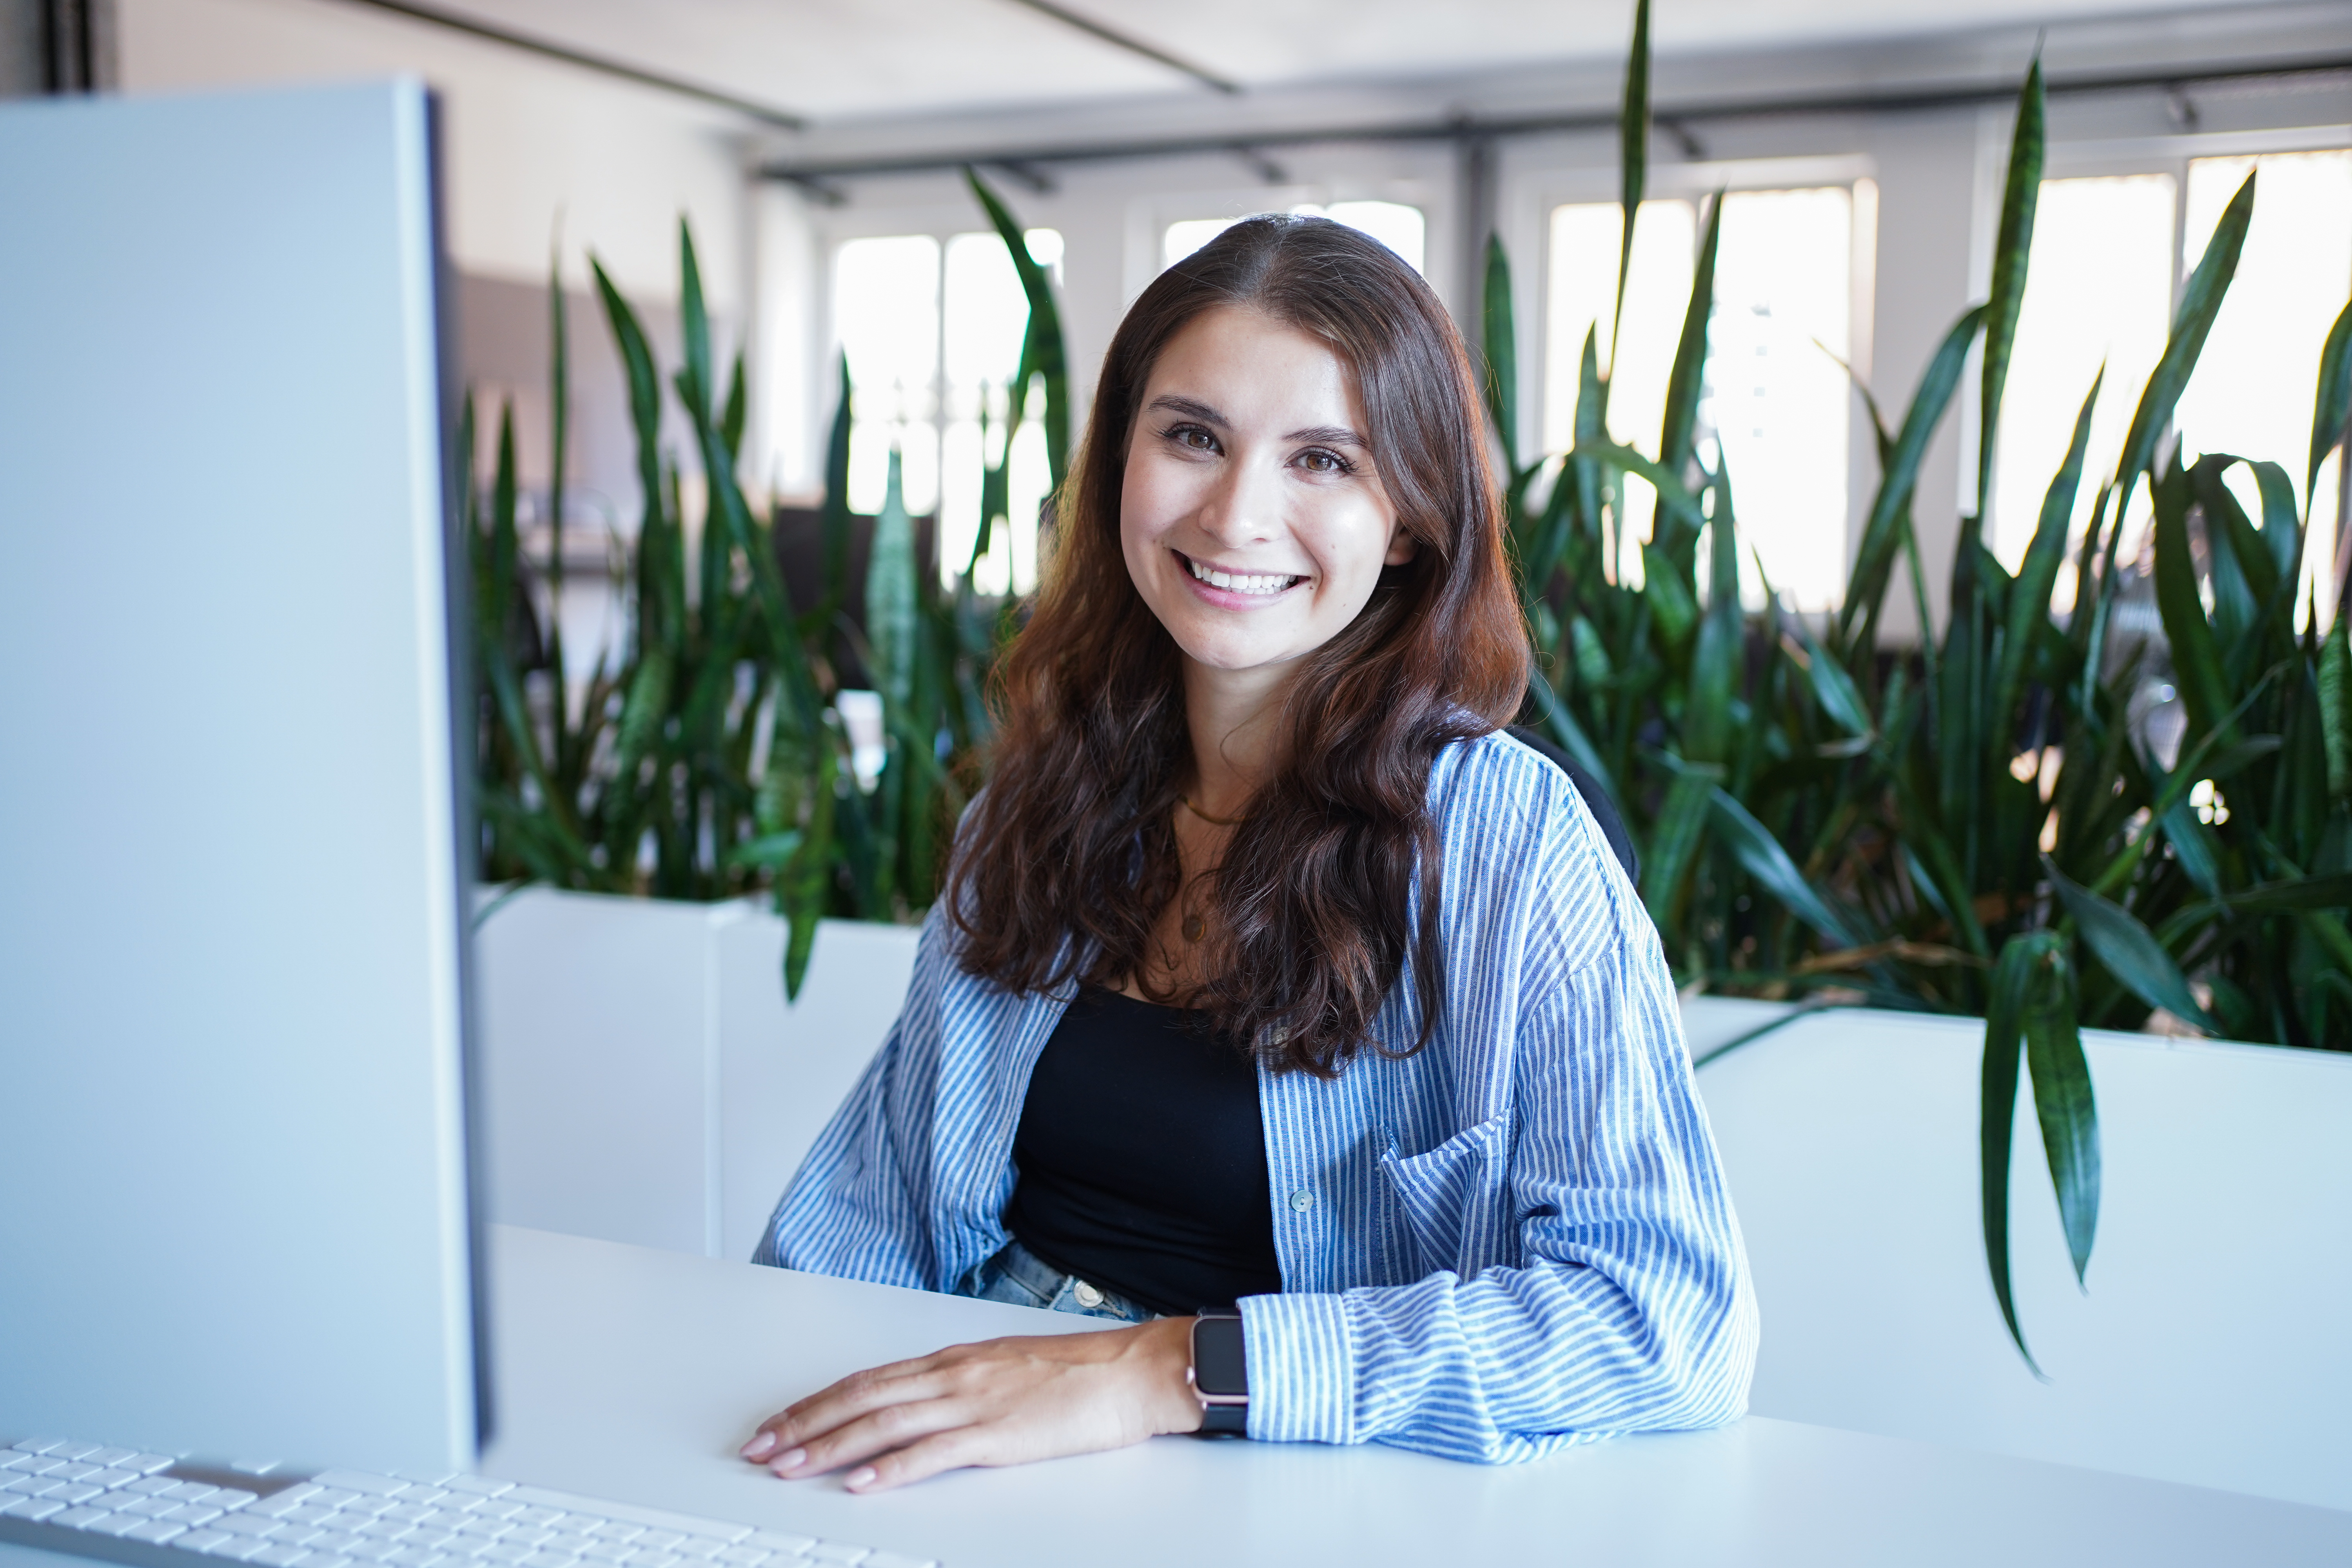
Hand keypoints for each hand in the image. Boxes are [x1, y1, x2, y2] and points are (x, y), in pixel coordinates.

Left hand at [738, 1317, 1203, 1491]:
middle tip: (760, 1445)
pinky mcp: (997, 1436)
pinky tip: (861, 1481)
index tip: (779, 1420)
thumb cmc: (1077, 1375)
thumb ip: (960, 1386)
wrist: (1130, 1372)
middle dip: (804, 1423)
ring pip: (883, 1424)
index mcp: (953, 1360)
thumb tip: (920, 1406)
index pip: (867, 1379)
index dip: (817, 1401)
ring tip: (789, 1463)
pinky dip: (890, 1469)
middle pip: (861, 1398)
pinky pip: (931, 1453)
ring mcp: (972, 1404)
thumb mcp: (1005, 1370)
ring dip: (829, 1446)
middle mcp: (953, 1376)